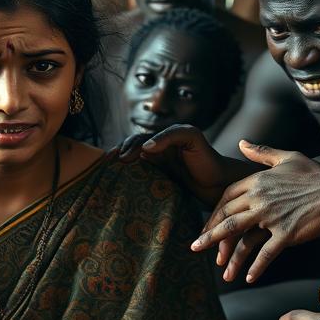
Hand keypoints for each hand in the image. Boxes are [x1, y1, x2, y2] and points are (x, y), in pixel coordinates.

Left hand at [117, 124, 237, 205]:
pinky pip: (173, 134)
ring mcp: (178, 134)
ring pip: (152, 136)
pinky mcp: (192, 135)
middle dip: (124, 148)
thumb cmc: (190, 184)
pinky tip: (147, 150)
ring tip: (124, 157)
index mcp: (157, 148)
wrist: (215, 185)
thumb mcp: (162, 179)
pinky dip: (159, 140)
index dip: (119, 152)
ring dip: (136, 145)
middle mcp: (165, 139)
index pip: (133, 146)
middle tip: (112, 160)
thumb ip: (145, 172)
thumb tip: (119, 172)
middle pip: (138, 139)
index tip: (104, 163)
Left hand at [192, 142, 319, 282]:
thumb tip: (241, 143)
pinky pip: (266, 253)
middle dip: (210, 234)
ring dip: (225, 254)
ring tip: (217, 268)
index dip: (215, 212)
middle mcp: (260, 198)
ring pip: (239, 234)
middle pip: (227, 217)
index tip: (208, 224)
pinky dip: (256, 267)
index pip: (226, 197)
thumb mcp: (287, 158)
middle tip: (196, 246)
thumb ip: (262, 153)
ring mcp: (272, 216)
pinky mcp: (286, 233)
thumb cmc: (316, 173)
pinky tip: (248, 278)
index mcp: (257, 181)